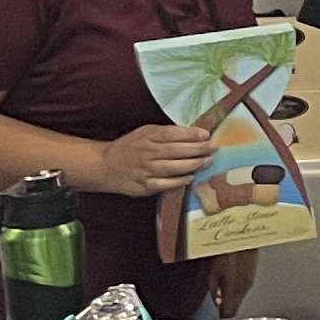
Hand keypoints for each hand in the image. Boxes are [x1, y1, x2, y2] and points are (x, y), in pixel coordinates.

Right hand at [90, 123, 217, 200]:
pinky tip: (191, 178)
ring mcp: (145, 170)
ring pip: (172, 167)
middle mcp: (147, 153)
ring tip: (208, 161)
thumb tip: (194, 133)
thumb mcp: (146, 133)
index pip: (171, 134)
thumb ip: (167, 133)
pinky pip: (164, 184)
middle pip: (175, 151)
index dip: (190, 134)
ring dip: (193, 165)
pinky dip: (178, 181)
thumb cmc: (131, 146)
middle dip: (198, 149)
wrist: (105, 165)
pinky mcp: (144, 186)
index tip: (206, 134)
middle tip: (214, 148)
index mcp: (148, 136)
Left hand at [212, 250, 260, 316]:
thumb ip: (213, 289)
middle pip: (235, 306)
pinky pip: (244, 287)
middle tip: (215, 296)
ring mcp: (250, 281)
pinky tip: (230, 276)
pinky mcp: (253, 274)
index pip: (229, 313)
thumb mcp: (213, 272)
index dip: (219, 314)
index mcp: (234, 290)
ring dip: (231, 295)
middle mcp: (244, 289)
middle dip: (225, 305)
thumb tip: (214, 301)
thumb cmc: (225, 252)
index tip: (213, 309)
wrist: (243, 237)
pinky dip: (236, 287)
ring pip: (240, 297)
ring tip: (221, 284)